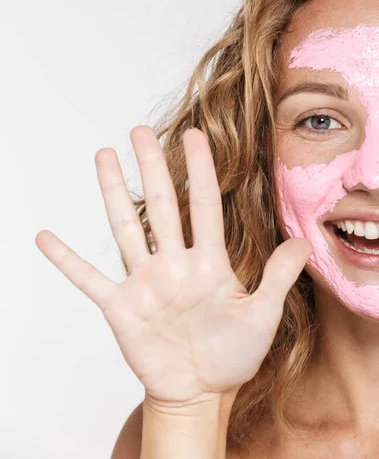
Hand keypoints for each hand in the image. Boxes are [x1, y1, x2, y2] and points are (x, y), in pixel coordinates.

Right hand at [35, 126, 312, 407]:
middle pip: (162, 205)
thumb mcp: (263, 316)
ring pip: (126, 228)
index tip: (196, 135)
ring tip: (104, 155)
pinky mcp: (120, 307)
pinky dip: (66, 259)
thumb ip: (278, 278)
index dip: (201, 171)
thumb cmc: (232, 354)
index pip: (205, 206)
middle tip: (141, 131)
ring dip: (114, 193)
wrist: (200, 391)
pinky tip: (45, 236)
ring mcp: (145, 283)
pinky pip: (88, 279)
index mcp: (209, 262)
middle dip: (153, 166)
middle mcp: (174, 264)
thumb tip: (305, 243)